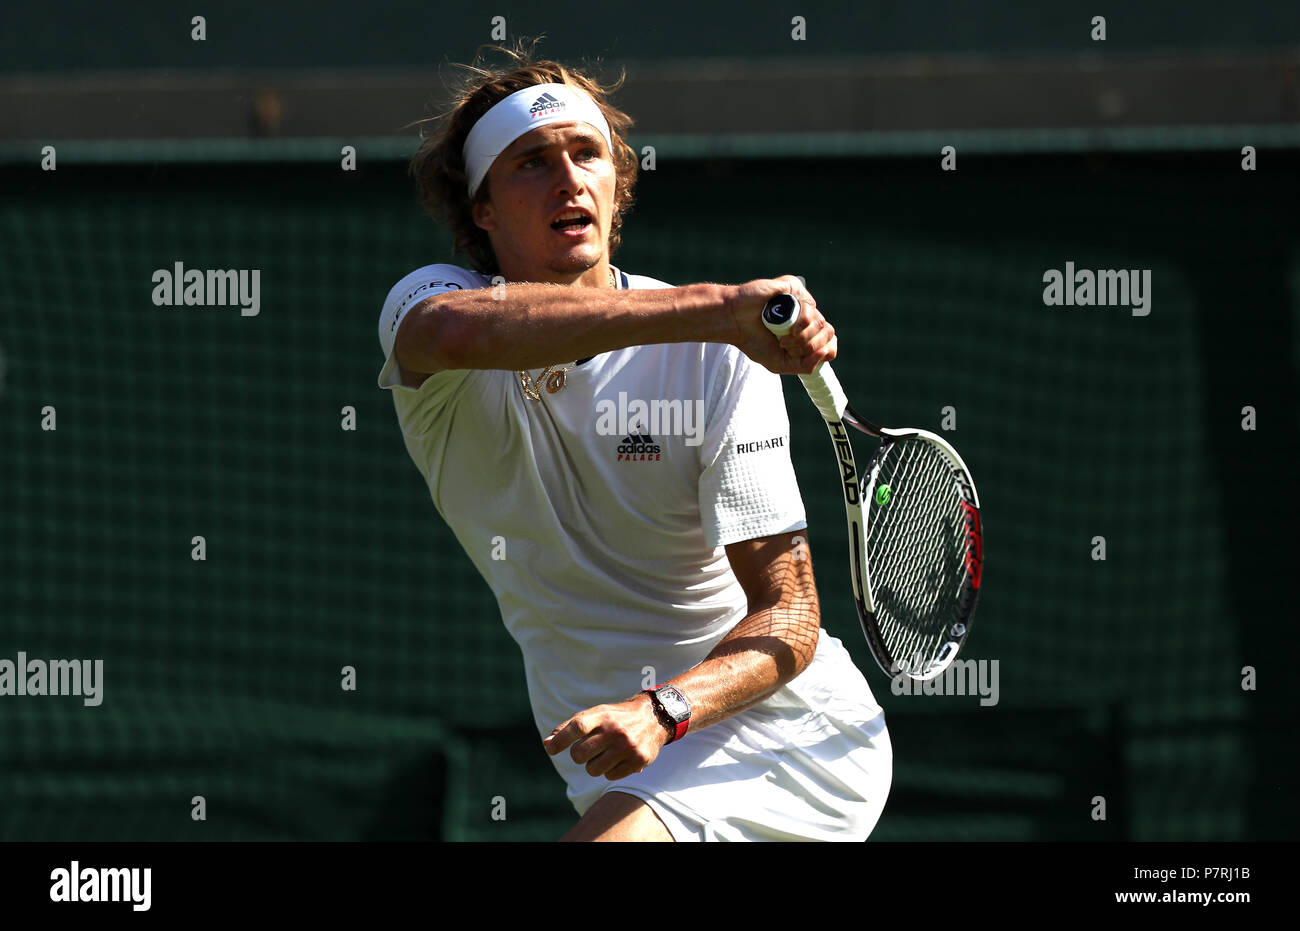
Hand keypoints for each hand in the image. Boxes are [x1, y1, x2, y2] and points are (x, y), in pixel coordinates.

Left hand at [544, 693, 671, 780]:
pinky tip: (619, 758)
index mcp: (602, 716)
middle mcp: (615, 730)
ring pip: (593, 770)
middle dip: (579, 756)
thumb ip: (569, 728)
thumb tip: (547, 744)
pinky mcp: (638, 760)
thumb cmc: (615, 718)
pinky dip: (610, 770)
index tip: (550, 749)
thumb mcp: (594, 714)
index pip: (577, 727)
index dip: (560, 740)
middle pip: (580, 754)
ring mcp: (628, 746)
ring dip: (594, 765)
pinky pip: (610, 776)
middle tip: (588, 750)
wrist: (654, 717)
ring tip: (605, 754)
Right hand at [724, 275, 837, 374]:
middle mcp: (807, 316)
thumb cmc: (753, 340)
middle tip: (785, 345)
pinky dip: (799, 321)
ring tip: (781, 335)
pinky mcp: (795, 288)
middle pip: (827, 333)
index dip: (821, 352)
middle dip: (806, 346)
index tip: (798, 354)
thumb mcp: (781, 363)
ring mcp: (802, 301)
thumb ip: (806, 366)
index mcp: (806, 333)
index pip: (831, 343)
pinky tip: (782, 322)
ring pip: (820, 322)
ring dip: (799, 337)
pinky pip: (811, 307)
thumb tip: (825, 351)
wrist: (734, 323)